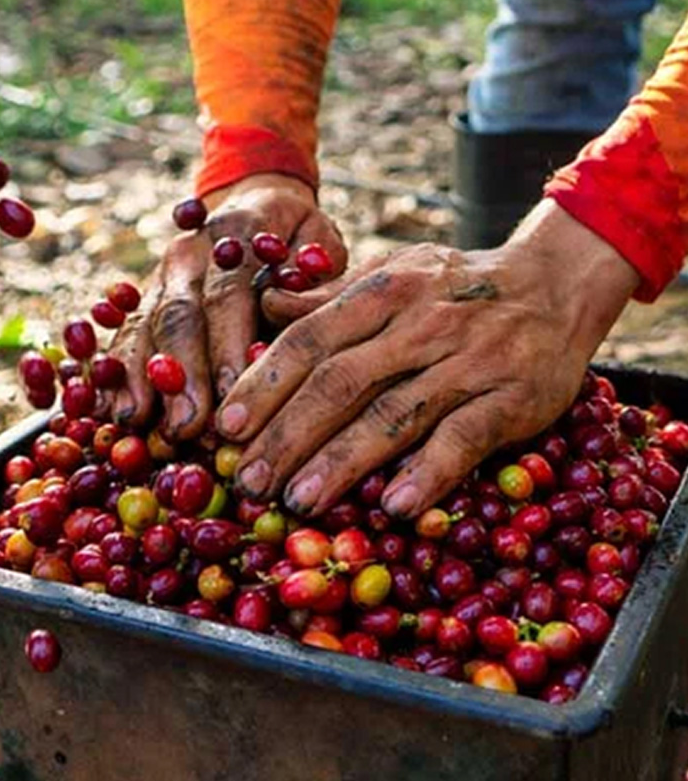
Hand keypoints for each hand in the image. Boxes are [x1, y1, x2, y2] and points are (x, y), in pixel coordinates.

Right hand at [102, 174, 346, 439]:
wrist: (261, 210)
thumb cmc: (302, 244)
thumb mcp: (321, 248)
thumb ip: (313, 287)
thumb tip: (288, 324)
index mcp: (237, 232)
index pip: (229, 295)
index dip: (228, 347)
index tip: (235, 394)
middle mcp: (190, 253)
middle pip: (179, 316)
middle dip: (181, 375)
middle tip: (187, 426)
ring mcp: (160, 276)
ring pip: (145, 327)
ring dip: (140, 380)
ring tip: (138, 422)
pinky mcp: (143, 300)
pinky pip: (125, 336)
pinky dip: (117, 374)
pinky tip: (118, 411)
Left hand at [216, 200, 639, 518]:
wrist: (553, 284)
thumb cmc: (455, 285)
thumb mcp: (393, 273)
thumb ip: (330, 297)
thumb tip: (266, 305)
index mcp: (383, 292)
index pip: (311, 340)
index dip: (265, 384)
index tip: (228, 428)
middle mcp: (421, 324)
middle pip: (341, 382)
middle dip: (288, 435)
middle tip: (249, 481)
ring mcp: (469, 361)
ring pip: (394, 414)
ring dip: (343, 462)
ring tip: (299, 500)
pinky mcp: (512, 398)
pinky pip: (464, 437)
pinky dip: (428, 472)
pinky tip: (393, 507)